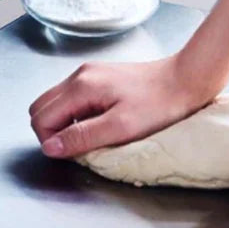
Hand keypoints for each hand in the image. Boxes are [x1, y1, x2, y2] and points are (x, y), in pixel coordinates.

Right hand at [29, 55, 211, 158]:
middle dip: (52, 132)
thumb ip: (82, 137)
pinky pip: (74, 98)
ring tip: (94, 135)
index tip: (74, 153)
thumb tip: (50, 147)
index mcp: (80, 86)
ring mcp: (89, 73)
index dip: (51, 142)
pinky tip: (102, 122)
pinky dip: (78, 114)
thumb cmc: (160, 104)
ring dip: (66, 123)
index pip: (41, 118)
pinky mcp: (101, 76)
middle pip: (42, 107)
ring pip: (57, 102)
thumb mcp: (120, 128)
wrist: (187, 79)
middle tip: (80, 146)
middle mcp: (80, 75)